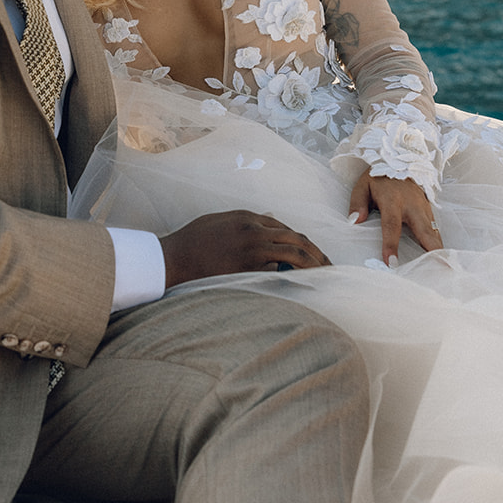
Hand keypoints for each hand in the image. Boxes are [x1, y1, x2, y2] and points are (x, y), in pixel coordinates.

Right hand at [160, 209, 330, 289]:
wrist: (172, 258)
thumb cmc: (190, 242)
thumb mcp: (218, 222)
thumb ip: (242, 222)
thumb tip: (266, 223)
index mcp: (246, 217)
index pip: (285, 228)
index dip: (303, 242)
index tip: (314, 254)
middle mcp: (253, 229)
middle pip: (297, 238)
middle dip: (317, 253)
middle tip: (330, 266)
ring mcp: (252, 248)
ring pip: (294, 253)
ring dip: (313, 265)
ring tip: (325, 277)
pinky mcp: (248, 267)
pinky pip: (280, 271)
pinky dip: (296, 277)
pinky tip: (306, 285)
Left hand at [348, 172, 441, 264]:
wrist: (399, 160)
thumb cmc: (379, 177)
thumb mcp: (362, 185)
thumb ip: (357, 203)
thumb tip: (354, 221)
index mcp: (393, 200)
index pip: (392, 225)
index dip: (391, 244)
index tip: (391, 263)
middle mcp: (412, 205)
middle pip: (424, 231)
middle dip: (432, 250)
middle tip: (441, 267)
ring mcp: (423, 208)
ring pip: (433, 232)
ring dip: (439, 249)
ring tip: (445, 268)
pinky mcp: (429, 210)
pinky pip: (435, 229)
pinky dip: (438, 243)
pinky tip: (440, 257)